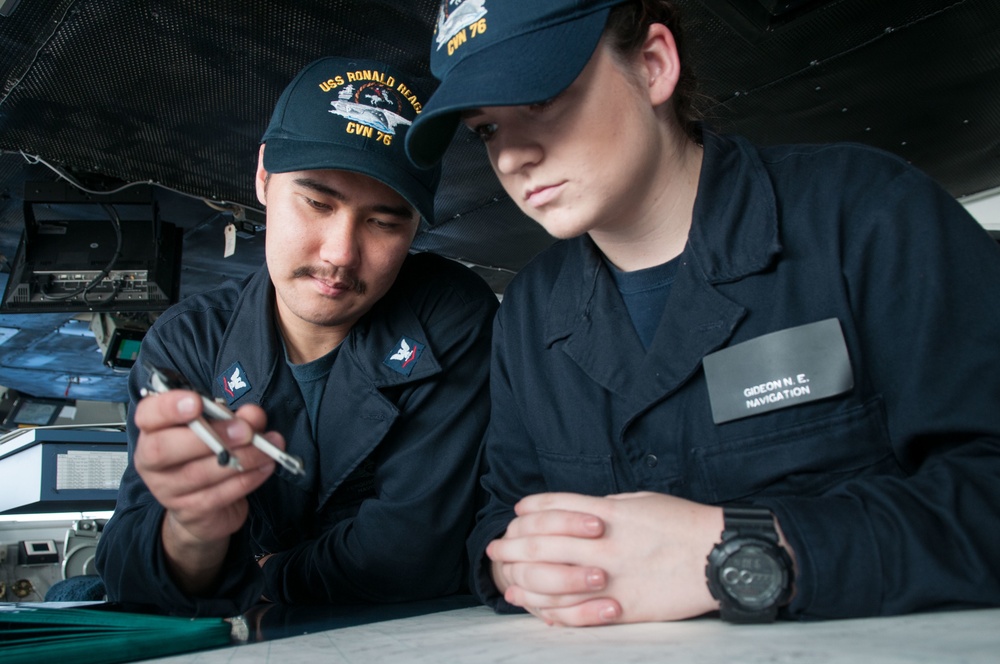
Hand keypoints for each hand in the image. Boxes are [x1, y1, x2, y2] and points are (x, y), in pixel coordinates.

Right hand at [133, 389, 283, 591]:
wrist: (204, 508)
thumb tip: (253, 415)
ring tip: (266, 448)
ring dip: (241, 458)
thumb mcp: (220, 428)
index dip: (168, 407)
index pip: (146, 415)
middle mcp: (151, 461)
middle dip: (210, 435)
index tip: (197, 402)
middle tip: (245, 431)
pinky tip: (264, 466)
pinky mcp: (189, 511)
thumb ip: (236, 418)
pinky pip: (218, 495)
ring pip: (198, 474)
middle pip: (163, 448)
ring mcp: (167, 489)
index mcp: (154, 430)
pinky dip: (247, 479)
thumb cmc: (206, 455)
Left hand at [487, 492, 723, 625]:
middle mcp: (602, 544)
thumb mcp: (640, 502)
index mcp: (606, 513)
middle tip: (495, 548)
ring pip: (550, 579)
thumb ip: (606, 507)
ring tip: (507, 579)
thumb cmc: (683, 523)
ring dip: (522, 579)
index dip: (528, 511)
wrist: (718, 554)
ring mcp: (610, 577)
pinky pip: (577, 612)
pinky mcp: (622, 606)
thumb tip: (580, 513)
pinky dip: (553, 611)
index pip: (552, 508)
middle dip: (512, 545)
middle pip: (540, 543)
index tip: (515, 514)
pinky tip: (539, 609)